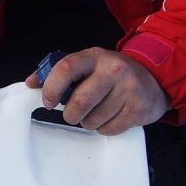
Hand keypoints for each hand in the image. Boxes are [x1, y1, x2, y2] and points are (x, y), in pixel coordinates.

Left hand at [28, 48, 167, 135]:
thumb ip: (58, 72)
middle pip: (80, 101)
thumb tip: (31, 84)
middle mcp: (114, 70)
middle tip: (72, 114)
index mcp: (95, 57)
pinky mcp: (139, 109)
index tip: (48, 102)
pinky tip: (110, 116)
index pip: (67, 68)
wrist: (155, 78)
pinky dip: (104, 128)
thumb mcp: (88, 65)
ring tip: (96, 112)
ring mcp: (129, 90)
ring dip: (88, 122)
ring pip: (93, 120)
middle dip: (71, 114)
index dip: (52, 88)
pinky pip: (109, 129)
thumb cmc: (112, 73)